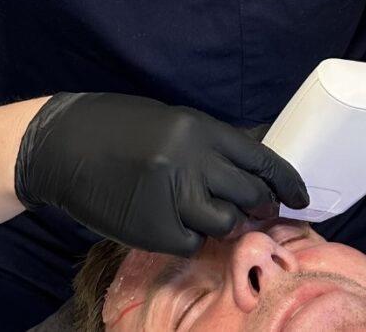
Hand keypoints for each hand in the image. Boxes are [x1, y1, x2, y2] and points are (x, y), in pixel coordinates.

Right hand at [15, 93, 308, 255]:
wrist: (65, 145)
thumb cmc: (123, 127)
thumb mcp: (177, 123)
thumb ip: (214, 145)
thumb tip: (255, 167)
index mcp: (201, 129)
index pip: (260, 160)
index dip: (286, 181)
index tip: (301, 197)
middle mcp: (192, 161)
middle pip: (249, 194)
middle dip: (261, 206)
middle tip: (261, 211)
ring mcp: (172, 196)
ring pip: (226, 223)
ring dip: (228, 224)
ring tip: (213, 215)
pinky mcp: (151, 228)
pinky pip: (192, 242)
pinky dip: (192, 237)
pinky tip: (178, 224)